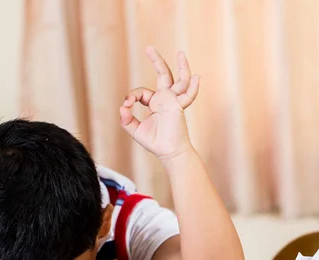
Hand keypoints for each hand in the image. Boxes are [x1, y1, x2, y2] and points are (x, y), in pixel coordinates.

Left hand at [119, 46, 199, 160]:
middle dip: (157, 61)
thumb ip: (126, 119)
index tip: (127, 104)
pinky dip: (193, 87)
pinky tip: (197, 78)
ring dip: (181, 67)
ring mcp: (173, 101)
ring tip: (181, 53)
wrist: (169, 152)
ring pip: (179, 80)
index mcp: (155, 103)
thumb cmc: (156, 142)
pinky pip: (187, 95)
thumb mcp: (135, 130)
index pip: (142, 92)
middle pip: (163, 75)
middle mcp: (165, 99)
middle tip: (149, 48)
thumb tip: (122, 107)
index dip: (132, 95)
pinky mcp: (178, 106)